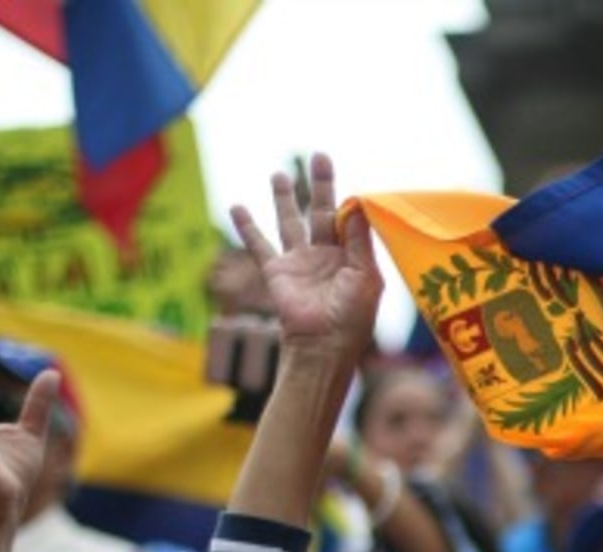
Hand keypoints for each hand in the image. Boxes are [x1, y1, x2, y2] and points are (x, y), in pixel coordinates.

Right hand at [230, 152, 381, 359]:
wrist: (322, 346)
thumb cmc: (352, 317)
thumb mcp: (365, 276)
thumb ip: (359, 239)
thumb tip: (358, 203)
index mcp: (350, 256)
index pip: (349, 220)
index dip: (349, 202)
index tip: (353, 188)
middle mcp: (325, 255)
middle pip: (321, 211)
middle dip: (321, 184)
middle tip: (320, 155)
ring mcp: (300, 262)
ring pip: (290, 221)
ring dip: (284, 198)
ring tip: (278, 175)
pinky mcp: (277, 271)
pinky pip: (259, 244)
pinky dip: (247, 227)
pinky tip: (236, 207)